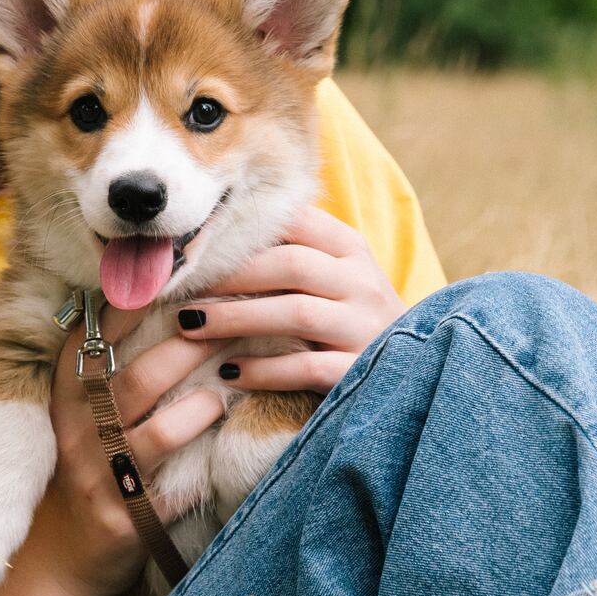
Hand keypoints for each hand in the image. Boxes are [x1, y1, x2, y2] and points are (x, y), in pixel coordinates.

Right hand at [12, 303, 226, 595]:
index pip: (95, 340)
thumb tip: (147, 298)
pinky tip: (231, 445)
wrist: (54, 559)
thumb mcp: (77, 413)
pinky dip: (206, 468)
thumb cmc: (81, 468)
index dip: (136, 307)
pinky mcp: (125, 522)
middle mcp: (77, 435)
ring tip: (233, 383)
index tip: (181, 280)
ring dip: (202, 405)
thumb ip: (103, 363)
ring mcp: (100, 480)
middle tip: (231, 320)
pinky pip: (174, 493)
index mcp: (64, 398)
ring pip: (158, 433)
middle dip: (188, 346)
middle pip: (136, 379)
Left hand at [172, 206, 402, 393]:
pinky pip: (306, 367)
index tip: (195, 241)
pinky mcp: (360, 371)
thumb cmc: (351, 317)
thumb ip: (292, 252)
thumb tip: (218, 234)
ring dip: (236, 319)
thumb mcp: (334, 276)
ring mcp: (365, 327)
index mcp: (351, 249)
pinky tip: (230, 373)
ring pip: (295, 313)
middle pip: (290, 265)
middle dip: (230, 275)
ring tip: (191, 326)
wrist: (415, 371)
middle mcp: (362, 282)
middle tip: (181, 288)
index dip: (244, 228)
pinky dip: (264, 370)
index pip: (297, 222)